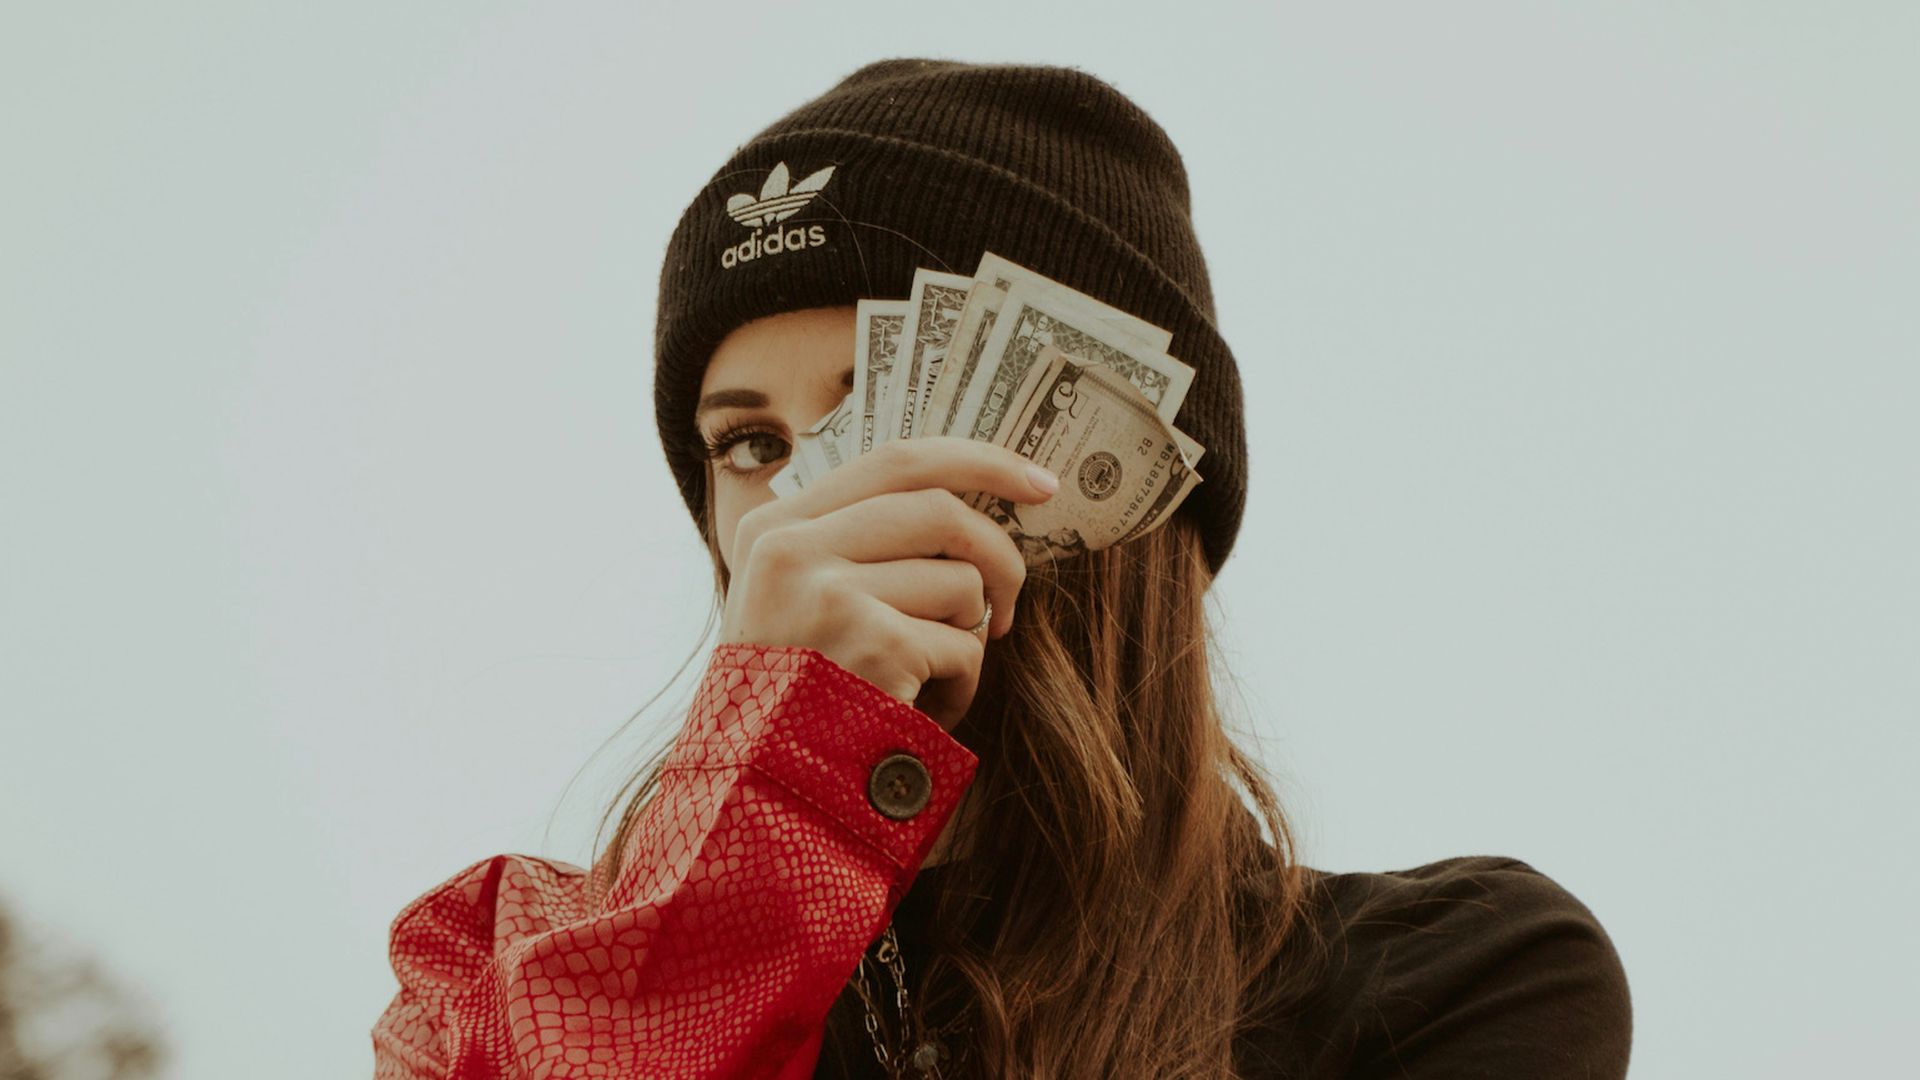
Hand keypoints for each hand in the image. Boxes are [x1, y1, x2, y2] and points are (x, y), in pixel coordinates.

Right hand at [718, 437, 1058, 730]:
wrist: (758, 795)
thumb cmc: (793, 700)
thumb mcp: (793, 603)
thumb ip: (850, 546)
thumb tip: (964, 503)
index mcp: (773, 528)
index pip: (898, 461)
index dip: (981, 464)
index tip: (1039, 483)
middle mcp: (792, 549)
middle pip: (943, 510)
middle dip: (1000, 556)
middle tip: (1008, 606)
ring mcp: (831, 593)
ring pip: (960, 583)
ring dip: (965, 638)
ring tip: (925, 681)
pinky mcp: (874, 643)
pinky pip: (963, 646)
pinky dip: (961, 685)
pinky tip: (920, 713)